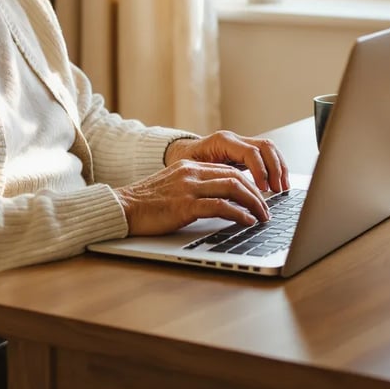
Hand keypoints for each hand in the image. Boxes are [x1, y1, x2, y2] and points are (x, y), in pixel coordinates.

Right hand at [114, 161, 269, 235]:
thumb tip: (220, 200)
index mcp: (189, 166)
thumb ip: (194, 187)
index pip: (228, 170)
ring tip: (263, 217)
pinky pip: (221, 207)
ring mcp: (188, 188)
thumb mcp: (172, 187)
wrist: (122, 208)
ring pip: (233, 188)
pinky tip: (247, 222)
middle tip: (267, 209)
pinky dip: (239, 214)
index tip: (259, 197)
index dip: (249, 183)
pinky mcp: (185, 206)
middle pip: (235, 176)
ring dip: (254, 203)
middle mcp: (191, 173)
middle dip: (257, 193)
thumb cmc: (146, 203)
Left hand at [165, 131, 289, 193]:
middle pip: (264, 147)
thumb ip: (206, 178)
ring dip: (279, 168)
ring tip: (282, 189)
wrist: (180, 155)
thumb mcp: (189, 169)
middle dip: (275, 169)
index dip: (260, 170)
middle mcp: (234, 140)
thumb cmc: (182, 163)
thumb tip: (223, 195)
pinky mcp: (246, 153)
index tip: (264, 189)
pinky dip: (276, 168)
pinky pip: (267, 156)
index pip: (249, 152)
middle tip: (278, 190)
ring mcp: (241, 144)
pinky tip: (278, 185)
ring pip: (269, 149)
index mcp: (221, 141)